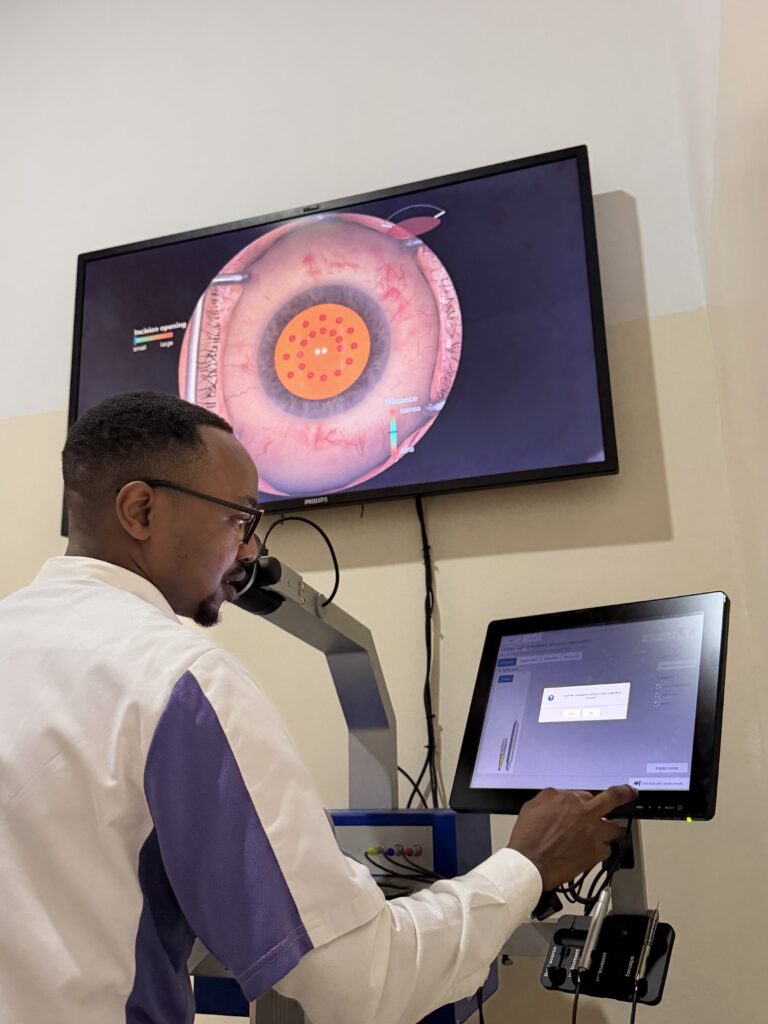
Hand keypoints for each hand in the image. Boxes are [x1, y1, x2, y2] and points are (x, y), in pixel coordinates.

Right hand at [507, 784, 636, 890]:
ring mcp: (594, 832)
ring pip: (614, 828)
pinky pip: (607, 849)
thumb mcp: (533, 806)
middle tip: (630, 793)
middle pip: (613, 798)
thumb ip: (551, 798)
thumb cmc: (528, 837)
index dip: (584, 801)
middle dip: (624, 794)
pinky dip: (600, 851)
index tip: (587, 803)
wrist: (531, 863)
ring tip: (601, 836)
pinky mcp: (597, 852)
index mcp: (568, 799)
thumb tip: (561, 798)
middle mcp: (584, 812)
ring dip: (607, 831)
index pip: (585, 794)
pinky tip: (590, 853)